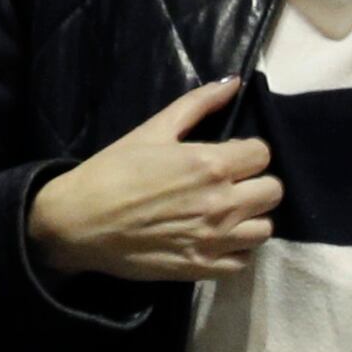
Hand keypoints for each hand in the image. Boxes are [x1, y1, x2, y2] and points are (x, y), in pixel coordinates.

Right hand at [27, 79, 279, 281]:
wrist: (78, 221)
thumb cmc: (114, 170)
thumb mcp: (154, 129)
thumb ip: (198, 103)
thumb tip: (234, 82)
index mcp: (212, 164)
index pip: (263, 153)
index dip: (247, 153)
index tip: (229, 158)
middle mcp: (221, 203)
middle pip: (273, 191)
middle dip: (255, 184)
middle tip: (229, 185)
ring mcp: (214, 240)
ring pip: (264, 229)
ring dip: (250, 218)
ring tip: (226, 214)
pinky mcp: (203, 268)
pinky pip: (244, 261)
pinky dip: (236, 251)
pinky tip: (216, 239)